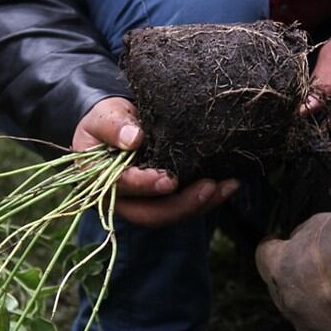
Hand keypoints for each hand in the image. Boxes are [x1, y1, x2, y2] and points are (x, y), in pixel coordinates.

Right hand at [72, 97, 239, 226]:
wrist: (121, 123)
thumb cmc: (108, 118)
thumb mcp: (104, 115)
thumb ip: (112, 125)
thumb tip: (133, 139)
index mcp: (101, 181)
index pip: (122, 188)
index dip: (145, 186)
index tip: (168, 180)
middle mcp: (124, 200)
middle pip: (151, 214)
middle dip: (182, 205)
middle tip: (208, 188)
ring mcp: (147, 203)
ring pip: (173, 214)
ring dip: (202, 204)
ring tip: (227, 186)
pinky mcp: (167, 199)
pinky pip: (187, 204)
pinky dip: (210, 198)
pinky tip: (230, 184)